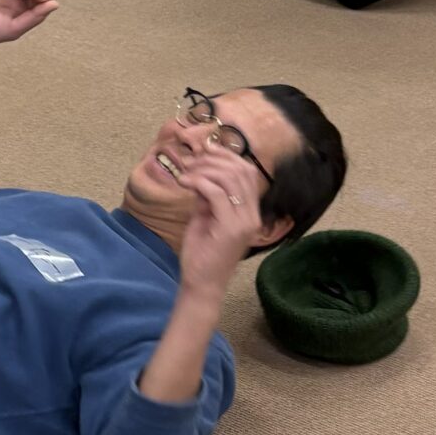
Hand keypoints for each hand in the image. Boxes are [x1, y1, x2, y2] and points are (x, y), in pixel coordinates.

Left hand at [173, 147, 269, 308]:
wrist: (201, 283)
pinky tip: (183, 184)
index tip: (203, 150)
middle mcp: (252, 215)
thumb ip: (208, 195)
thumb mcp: (205, 216)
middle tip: (190, 161)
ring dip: (203, 170)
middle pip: (241, 170)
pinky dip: (198, 182)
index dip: (226, 156)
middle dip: (213, 159)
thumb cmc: (202, 252)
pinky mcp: (230, 229)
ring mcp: (244, 222)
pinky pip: (216, 193)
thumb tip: (200, 171)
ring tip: (184, 174)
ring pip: (229, 178)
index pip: (247, 171)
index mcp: (250, 211)